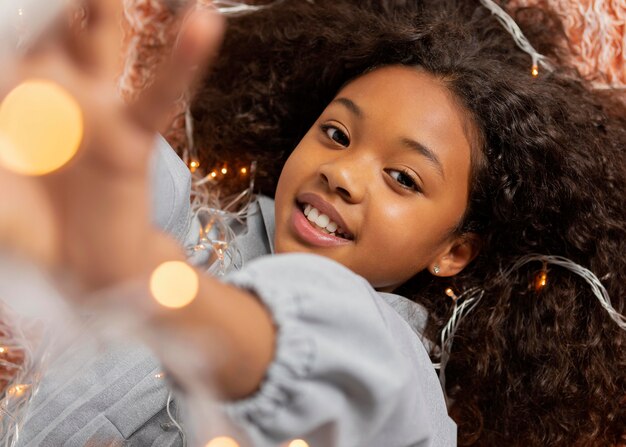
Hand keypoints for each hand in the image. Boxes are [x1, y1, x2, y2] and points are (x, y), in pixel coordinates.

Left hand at [0, 0, 224, 286]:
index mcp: (13, 101)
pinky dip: (183, 61)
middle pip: (53, 28)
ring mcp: (96, 112)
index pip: (13, 43)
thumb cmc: (29, 230)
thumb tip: (4, 120)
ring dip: (106, 8)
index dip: (16, 17)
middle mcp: (53, 96)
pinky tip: (204, 24)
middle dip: (58, 4)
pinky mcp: (132, 137)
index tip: (16, 2)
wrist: (82, 270)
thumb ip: (0, 157)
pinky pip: (158, 96)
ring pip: (101, 44)